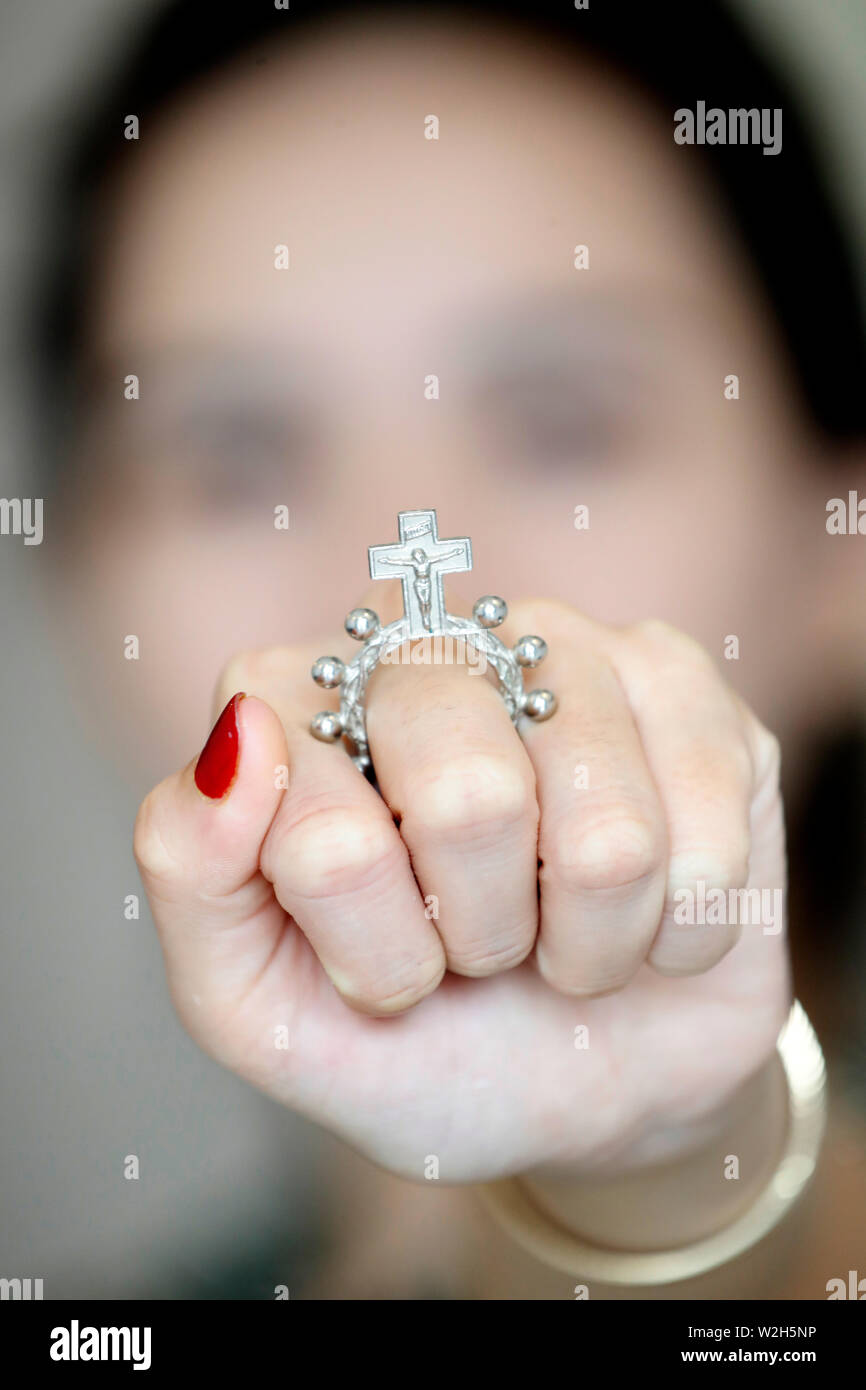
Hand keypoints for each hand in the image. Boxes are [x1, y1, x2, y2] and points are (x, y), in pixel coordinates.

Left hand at [134, 599, 789, 1182]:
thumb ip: (196, 873)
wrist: (582, 1085)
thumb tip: (241, 733)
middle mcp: (429, 644)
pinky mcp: (685, 689)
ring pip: (604, 834)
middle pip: (470, 797)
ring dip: (586, 939)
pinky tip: (648, 915)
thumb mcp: (262, 1005)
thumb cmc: (415, 1036)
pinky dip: (676, 933)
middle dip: (480, 932)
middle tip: (478, 946)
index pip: (321, 828)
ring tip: (560, 928)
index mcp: (298, 706)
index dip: (368, 943)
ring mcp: (567, 650)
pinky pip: (706, 836)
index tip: (382, 966)